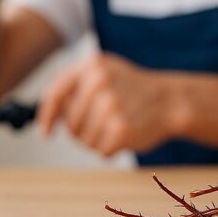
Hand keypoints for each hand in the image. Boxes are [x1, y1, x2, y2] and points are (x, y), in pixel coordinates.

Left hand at [37, 53, 187, 156]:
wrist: (171, 100)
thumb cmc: (133, 90)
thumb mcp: (105, 73)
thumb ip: (75, 87)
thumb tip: (49, 116)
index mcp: (93, 65)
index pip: (56, 94)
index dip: (47, 117)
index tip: (46, 133)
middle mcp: (99, 82)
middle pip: (71, 125)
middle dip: (83, 131)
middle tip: (105, 123)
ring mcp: (111, 105)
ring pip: (84, 141)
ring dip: (98, 141)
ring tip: (117, 126)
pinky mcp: (121, 128)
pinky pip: (101, 151)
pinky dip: (111, 149)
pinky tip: (126, 135)